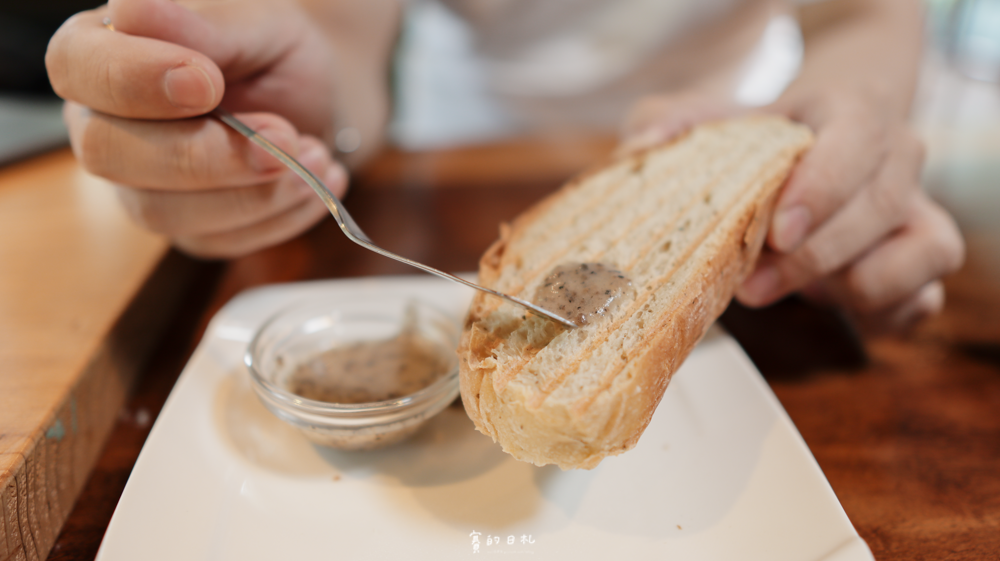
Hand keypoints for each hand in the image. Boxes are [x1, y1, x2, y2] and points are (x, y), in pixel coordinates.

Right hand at [46, 0, 346, 257]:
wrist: (318, 98)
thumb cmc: (271, 50)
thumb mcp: (255, 20)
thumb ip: (202, 24)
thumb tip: (133, 12)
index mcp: (101, 52)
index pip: (78, 67)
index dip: (135, 80)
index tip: (206, 81)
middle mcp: (104, 124)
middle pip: (110, 153)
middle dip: (205, 153)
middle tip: (284, 135)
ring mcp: (142, 186)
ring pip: (165, 211)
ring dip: (253, 192)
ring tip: (315, 156)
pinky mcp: (189, 229)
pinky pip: (220, 240)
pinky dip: (280, 214)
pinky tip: (316, 182)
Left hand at [621, 89, 964, 331]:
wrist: (802, 147)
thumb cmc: (753, 140)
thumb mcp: (704, 120)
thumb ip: (667, 125)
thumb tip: (640, 149)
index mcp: (850, 112)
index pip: (858, 136)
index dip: (823, 187)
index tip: (775, 232)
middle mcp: (896, 159)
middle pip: (882, 205)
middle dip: (813, 257)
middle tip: (750, 285)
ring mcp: (916, 212)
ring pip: (922, 253)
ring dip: (850, 287)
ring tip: (781, 289)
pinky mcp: (918, 264)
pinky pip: (923, 300)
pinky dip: (878, 315)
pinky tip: (821, 306)